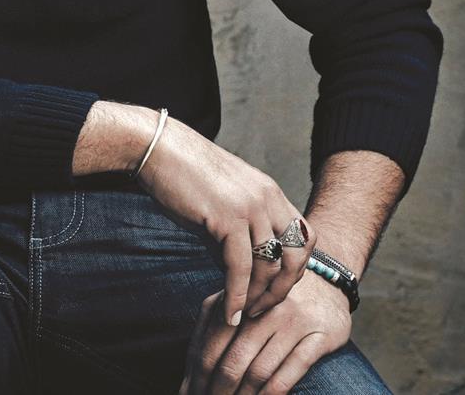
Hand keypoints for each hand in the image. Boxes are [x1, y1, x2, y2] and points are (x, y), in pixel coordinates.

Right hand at [135, 118, 314, 323]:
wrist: (161, 149)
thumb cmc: (185, 176)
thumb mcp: (222, 205)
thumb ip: (236, 236)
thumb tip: (237, 276)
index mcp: (270, 192)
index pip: (304, 237)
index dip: (297, 268)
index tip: (275, 288)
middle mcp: (267, 198)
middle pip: (298, 255)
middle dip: (283, 289)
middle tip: (263, 308)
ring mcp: (250, 206)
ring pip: (270, 265)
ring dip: (258, 298)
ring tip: (243, 315)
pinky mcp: (228, 217)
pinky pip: (241, 267)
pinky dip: (237, 295)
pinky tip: (229, 312)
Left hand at [178, 267, 351, 393]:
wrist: (326, 282)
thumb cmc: (274, 303)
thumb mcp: (243, 305)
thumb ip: (215, 333)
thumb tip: (188, 382)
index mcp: (238, 297)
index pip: (210, 343)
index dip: (197, 376)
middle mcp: (264, 306)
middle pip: (232, 361)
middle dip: (217, 392)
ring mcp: (292, 320)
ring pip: (258, 371)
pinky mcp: (318, 336)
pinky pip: (289, 373)